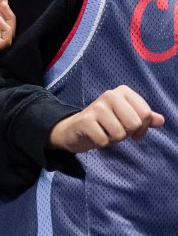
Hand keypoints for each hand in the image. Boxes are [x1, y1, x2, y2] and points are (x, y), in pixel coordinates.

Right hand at [49, 86, 164, 152]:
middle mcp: (110, 95)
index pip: (146, 114)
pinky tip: (95, 136)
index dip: (142, 127)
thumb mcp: (127, 118)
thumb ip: (145, 118)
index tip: (131, 128)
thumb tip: (161, 120)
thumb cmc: (106, 123)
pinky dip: (102, 143)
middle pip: (134, 123)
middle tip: (115, 130)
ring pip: (119, 133)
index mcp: (123, 92)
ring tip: (105, 132)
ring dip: (113, 139)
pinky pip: (104, 140)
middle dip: (126, 133)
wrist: (75, 129)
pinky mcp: (85, 121)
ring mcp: (96, 107)